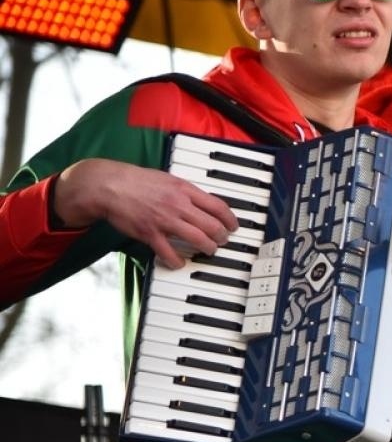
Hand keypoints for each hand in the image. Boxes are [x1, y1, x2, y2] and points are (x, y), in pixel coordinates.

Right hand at [54, 158, 238, 269]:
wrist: (108, 185)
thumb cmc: (136, 181)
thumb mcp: (168, 179)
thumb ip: (186, 191)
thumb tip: (204, 202)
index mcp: (184, 189)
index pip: (219, 207)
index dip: (231, 220)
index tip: (233, 226)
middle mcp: (178, 205)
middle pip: (213, 226)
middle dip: (222, 237)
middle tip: (222, 241)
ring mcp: (165, 220)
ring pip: (198, 240)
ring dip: (208, 248)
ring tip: (208, 250)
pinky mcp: (150, 233)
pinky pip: (170, 253)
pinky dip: (178, 261)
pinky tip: (180, 262)